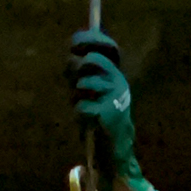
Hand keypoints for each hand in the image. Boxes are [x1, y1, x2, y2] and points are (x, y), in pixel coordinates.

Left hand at [65, 29, 149, 190]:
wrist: (115, 150)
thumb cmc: (99, 119)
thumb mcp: (93, 92)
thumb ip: (84, 74)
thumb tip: (71, 56)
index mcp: (116, 73)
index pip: (106, 46)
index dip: (89, 40)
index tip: (75, 43)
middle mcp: (119, 80)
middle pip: (89, 62)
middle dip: (74, 72)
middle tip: (73, 86)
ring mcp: (115, 96)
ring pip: (83, 84)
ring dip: (76, 97)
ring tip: (83, 108)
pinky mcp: (107, 113)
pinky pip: (81, 107)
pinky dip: (79, 115)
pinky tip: (87, 122)